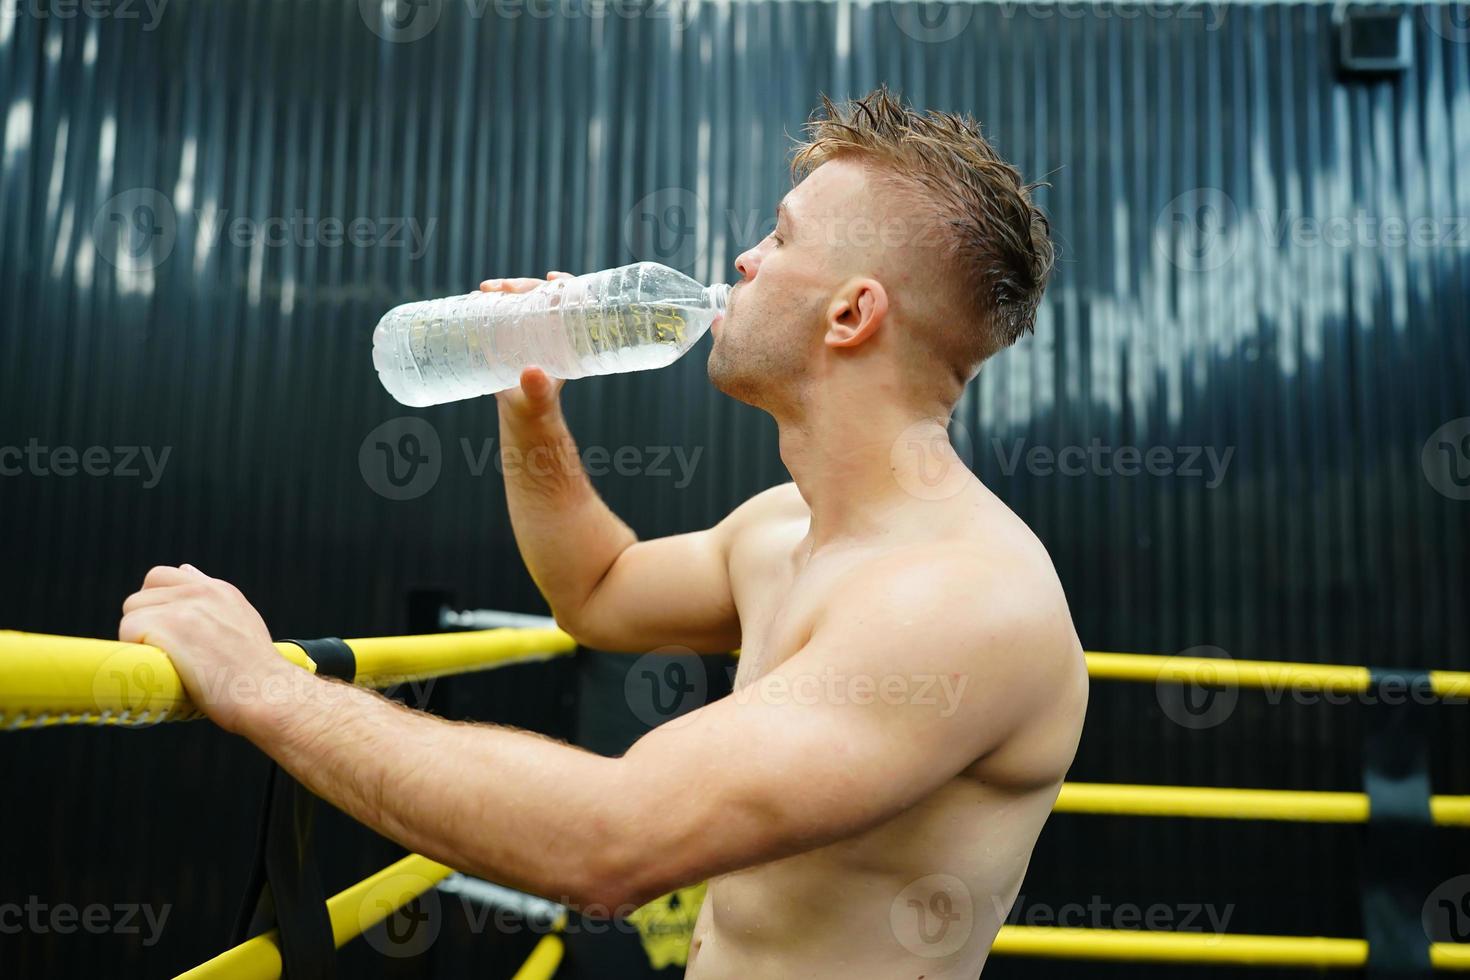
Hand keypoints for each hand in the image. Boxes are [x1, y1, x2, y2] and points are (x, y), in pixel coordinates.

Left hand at [119, 564, 292, 734]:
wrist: (267, 692)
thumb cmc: (255, 671)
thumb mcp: (241, 619)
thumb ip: (212, 597)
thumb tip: (186, 570)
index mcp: (218, 590)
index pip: (162, 577)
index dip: (155, 604)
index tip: (165, 630)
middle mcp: (200, 592)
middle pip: (140, 596)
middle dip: (143, 622)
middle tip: (164, 651)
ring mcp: (183, 607)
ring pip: (131, 612)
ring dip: (138, 638)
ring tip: (166, 661)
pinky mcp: (167, 626)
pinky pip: (127, 630)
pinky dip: (135, 651)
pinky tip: (162, 666)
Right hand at [480, 270, 573, 420]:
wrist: (522, 411)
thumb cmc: (536, 405)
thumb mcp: (538, 398)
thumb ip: (537, 389)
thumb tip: (531, 372)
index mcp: (564, 338)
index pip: (570, 303)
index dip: (566, 285)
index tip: (552, 278)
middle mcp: (548, 328)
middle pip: (541, 295)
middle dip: (523, 285)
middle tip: (503, 288)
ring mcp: (527, 329)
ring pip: (519, 299)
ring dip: (503, 289)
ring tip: (483, 291)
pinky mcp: (508, 333)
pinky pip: (502, 309)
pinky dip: (489, 301)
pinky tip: (475, 298)